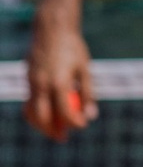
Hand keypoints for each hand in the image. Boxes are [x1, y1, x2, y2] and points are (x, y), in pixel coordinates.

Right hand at [24, 14, 95, 142]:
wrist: (51, 28)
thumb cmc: (73, 48)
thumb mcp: (85, 69)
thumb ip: (88, 93)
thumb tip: (91, 116)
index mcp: (59, 82)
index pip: (65, 112)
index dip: (74, 123)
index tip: (81, 126)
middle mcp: (42, 84)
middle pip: (42, 118)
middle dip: (52, 131)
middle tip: (63, 138)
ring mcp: (31, 81)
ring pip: (31, 111)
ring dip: (41, 124)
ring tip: (54, 130)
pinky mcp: (27, 78)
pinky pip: (29, 101)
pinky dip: (35, 111)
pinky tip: (47, 115)